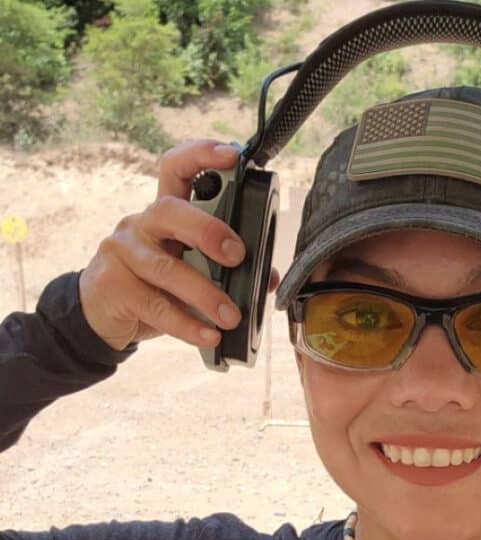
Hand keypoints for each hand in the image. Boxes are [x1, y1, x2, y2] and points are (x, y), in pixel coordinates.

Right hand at [78, 139, 279, 351]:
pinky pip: (158, 307)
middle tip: (238, 255)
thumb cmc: (154, 284)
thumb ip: (227, 269)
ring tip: (231, 316)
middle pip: (170, 211)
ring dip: (205, 293)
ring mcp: (124, 254)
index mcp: (165, 212)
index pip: (176, 169)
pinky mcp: (115, 286)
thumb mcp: (190, 271)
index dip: (201, 156)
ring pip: (166, 268)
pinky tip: (210, 334)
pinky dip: (188, 324)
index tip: (231, 156)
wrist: (102, 314)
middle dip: (208, 230)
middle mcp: (142, 224)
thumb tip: (270, 277)